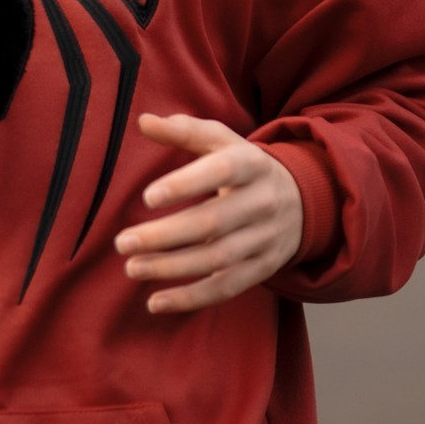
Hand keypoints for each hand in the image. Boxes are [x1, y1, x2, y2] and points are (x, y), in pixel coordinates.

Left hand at [115, 114, 302, 314]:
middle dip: (165, 236)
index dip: (185, 184)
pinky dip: (191, 298)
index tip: (147, 197)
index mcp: (251, 165)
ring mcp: (264, 239)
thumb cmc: (244, 167)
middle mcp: (262, 202)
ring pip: (217, 259)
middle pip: (213, 223)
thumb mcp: (222, 141)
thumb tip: (144, 121)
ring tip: (132, 267)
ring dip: (171, 268)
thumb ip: (184, 131)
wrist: (302, 200)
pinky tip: (155, 302)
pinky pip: (226, 288)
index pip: (220, 172)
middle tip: (122, 242)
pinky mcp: (262, 268)